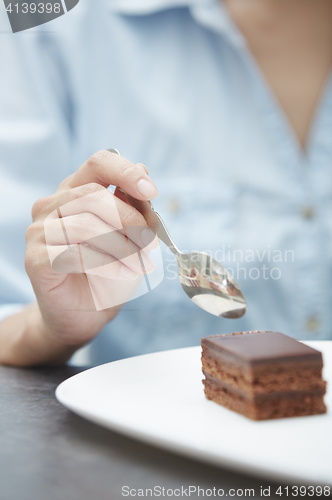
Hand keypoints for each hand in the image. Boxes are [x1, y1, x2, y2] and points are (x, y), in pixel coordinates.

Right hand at [22, 150, 157, 363]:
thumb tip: (143, 171)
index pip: (98, 163)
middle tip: (147, 243)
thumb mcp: (132, 238)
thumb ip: (135, 207)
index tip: (150, 191)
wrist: (85, 313)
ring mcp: (40, 231)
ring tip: (135, 264)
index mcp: (76, 191)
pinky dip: (105, 264)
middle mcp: (53, 205)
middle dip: (129, 219)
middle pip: (94, 195)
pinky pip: (74, 253)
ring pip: (85, 224)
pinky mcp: (36, 259)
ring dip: (120, 246)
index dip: (126, 172)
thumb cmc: (109, 271)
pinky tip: (119, 273)